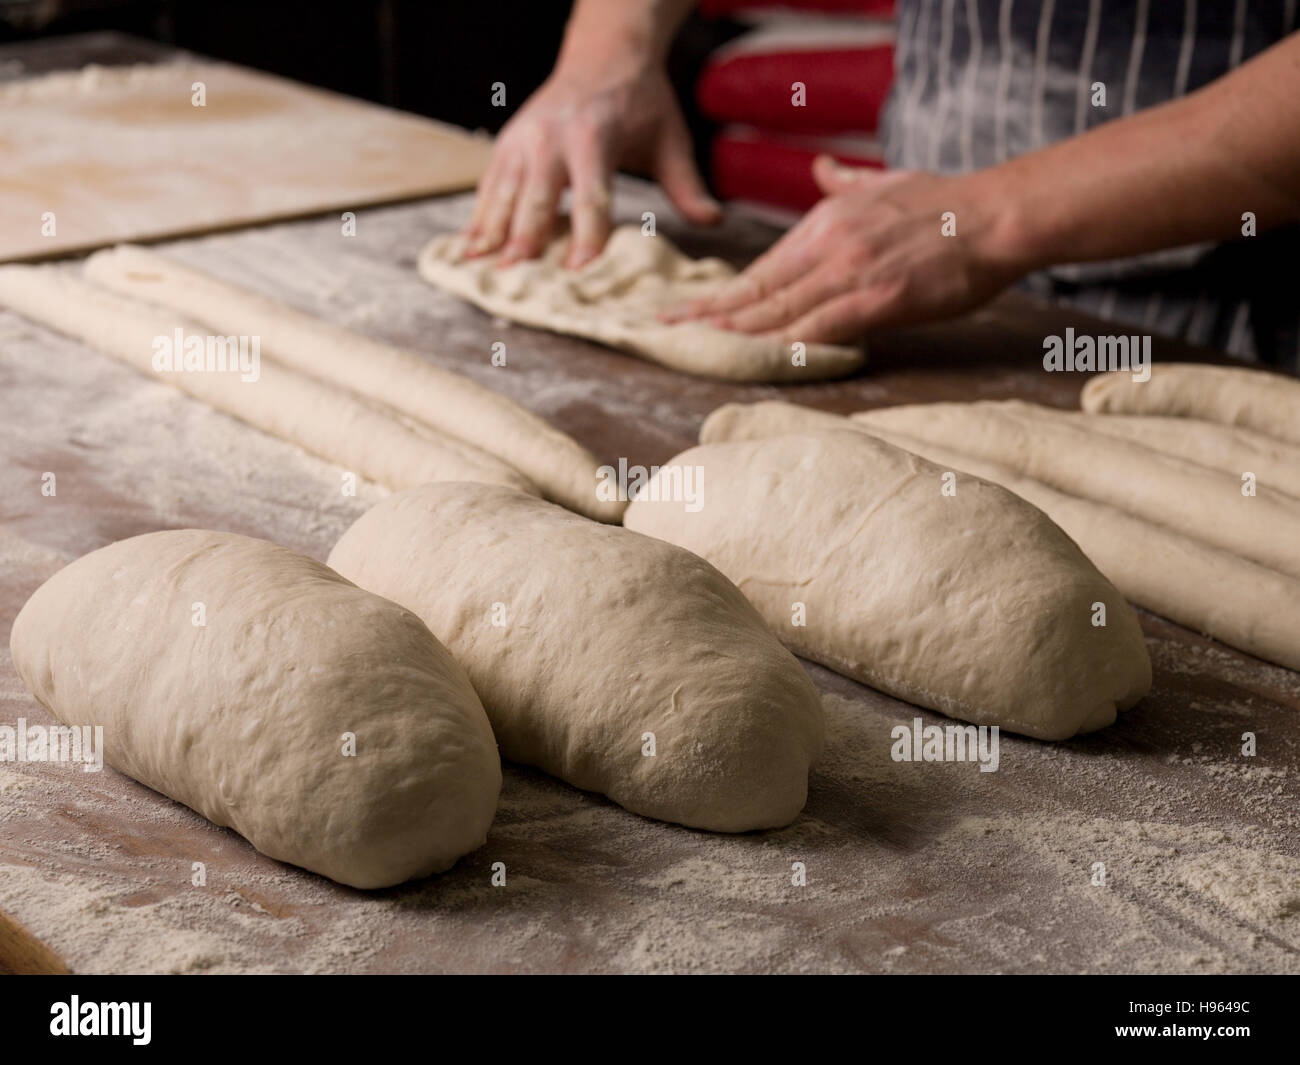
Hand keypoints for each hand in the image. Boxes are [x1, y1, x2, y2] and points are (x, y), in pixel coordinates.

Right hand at [464, 61, 721, 269]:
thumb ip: (688, 185)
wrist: (604, 54)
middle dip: (527, 238)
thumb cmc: (641, 103)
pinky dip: (480, 217)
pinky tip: (471, 249)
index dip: (587, 236)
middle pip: (538, 197)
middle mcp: (552, 136)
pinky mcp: (506, 144)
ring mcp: (524, 139)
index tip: (581, 272)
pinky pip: (489, 186)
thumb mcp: (670, 139)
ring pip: (505, 193)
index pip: (591, 196)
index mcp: (595, 135)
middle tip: (517, 277)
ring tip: (482, 269)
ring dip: (494, 232)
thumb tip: (715, 220)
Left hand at [660, 156, 1025, 343]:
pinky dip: (788, 343)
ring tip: (697, 347)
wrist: (996, 214)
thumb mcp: (883, 181)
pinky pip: (822, 326)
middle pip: (757, 288)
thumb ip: (844, 181)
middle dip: (709, 312)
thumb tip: (818, 168)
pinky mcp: (878, 297)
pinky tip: (760, 358)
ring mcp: (851, 272)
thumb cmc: (945, 203)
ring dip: (736, 332)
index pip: (761, 268)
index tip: (686, 308)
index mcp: (825, 222)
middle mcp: (828, 245)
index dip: (721, 293)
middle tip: (665, 329)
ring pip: (780, 310)